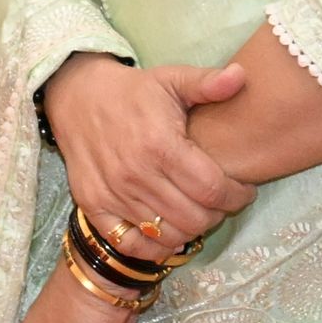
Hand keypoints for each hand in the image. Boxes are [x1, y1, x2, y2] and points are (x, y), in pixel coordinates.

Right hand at [41, 51, 253, 251]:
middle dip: (218, 214)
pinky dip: (154, 247)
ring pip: (167, 234)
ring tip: (198, 213)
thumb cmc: (133, 91)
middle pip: (194, 218)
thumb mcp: (172, 79)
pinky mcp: (93, 206)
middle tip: (222, 202)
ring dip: (191, 230)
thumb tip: (242, 76)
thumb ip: (208, 82)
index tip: (244, 191)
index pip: (212, 189)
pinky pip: (130, 243)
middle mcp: (136, 174)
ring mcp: (113, 194)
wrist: (78, 97)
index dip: (236, 196)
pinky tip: (169, 232)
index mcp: (160, 145)